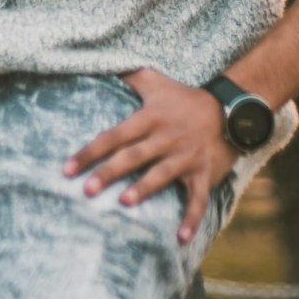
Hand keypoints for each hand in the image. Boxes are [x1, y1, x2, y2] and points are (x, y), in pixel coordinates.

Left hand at [64, 69, 235, 243]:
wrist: (230, 109)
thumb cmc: (185, 98)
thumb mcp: (156, 82)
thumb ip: (129, 75)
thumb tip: (102, 60)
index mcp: (150, 118)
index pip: (114, 135)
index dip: (90, 152)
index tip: (68, 169)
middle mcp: (165, 137)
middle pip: (133, 156)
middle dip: (109, 172)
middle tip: (87, 189)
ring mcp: (185, 156)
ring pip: (161, 174)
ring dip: (143, 188)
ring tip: (124, 202)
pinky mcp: (204, 172)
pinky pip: (197, 198)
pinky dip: (191, 218)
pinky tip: (180, 239)